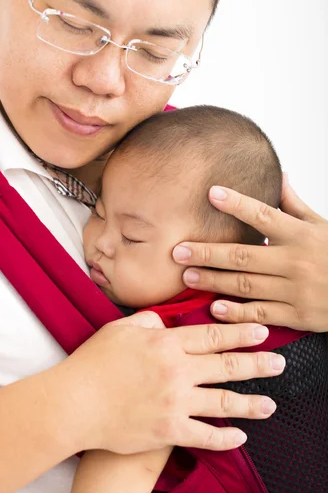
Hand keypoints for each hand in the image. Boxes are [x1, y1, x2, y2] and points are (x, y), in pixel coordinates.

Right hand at [66, 312, 284, 453]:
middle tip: (278, 363)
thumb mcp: (120, 328)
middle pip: (225, 366)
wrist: (74, 403)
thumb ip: (149, 321)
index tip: (260, 330)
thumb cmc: (93, 364)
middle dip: (257, 364)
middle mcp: (176, 371)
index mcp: (166, 344)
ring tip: (271, 403)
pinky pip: (205, 436)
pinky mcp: (168, 431)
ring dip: (251, 403)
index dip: (240, 332)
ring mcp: (174, 403)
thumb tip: (167, 323)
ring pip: (223, 402)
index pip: (212, 335)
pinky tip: (240, 436)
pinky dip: (225, 438)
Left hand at [173, 177, 327, 330]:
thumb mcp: (321, 226)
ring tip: (187, 275)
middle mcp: (294, 261)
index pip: (263, 215)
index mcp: (300, 235)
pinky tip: (215, 307)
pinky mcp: (296, 315)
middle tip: (179, 250)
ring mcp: (294, 290)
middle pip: (243, 255)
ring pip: (245, 285)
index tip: (212, 193)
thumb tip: (280, 177)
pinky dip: (237, 312)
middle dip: (208, 252)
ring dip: (213, 280)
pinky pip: (260, 313)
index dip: (237, 204)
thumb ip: (294, 205)